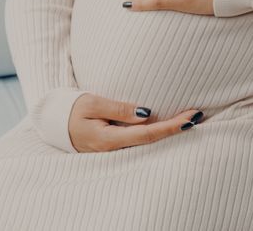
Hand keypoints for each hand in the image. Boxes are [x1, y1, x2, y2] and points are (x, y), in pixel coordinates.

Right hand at [68, 92, 203, 152]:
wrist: (54, 123)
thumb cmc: (72, 110)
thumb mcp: (92, 103)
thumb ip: (119, 108)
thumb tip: (146, 113)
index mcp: (109, 139)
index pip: (147, 134)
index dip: (170, 127)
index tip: (189, 119)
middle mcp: (115, 148)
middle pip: (152, 139)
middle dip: (176, 127)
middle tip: (197, 115)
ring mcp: (116, 148)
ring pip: (147, 141)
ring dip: (168, 129)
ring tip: (190, 117)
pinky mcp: (116, 144)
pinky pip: (140, 139)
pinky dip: (157, 130)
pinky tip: (169, 123)